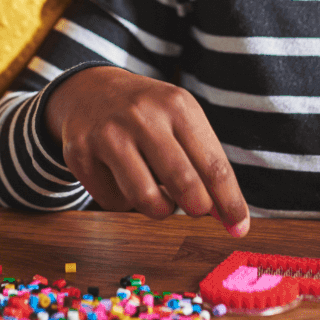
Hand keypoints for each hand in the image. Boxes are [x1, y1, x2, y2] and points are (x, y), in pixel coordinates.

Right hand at [45, 66, 249, 235]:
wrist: (89, 91)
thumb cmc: (148, 115)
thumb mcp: (180, 120)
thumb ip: (205, 164)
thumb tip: (230, 219)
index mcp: (177, 105)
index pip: (214, 165)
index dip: (230, 203)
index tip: (239, 227)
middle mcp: (142, 116)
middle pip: (184, 184)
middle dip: (198, 208)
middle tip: (196, 208)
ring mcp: (108, 134)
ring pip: (147, 200)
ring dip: (162, 209)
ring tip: (162, 195)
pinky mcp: (80, 154)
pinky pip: (114, 202)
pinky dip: (127, 203)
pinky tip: (126, 181)